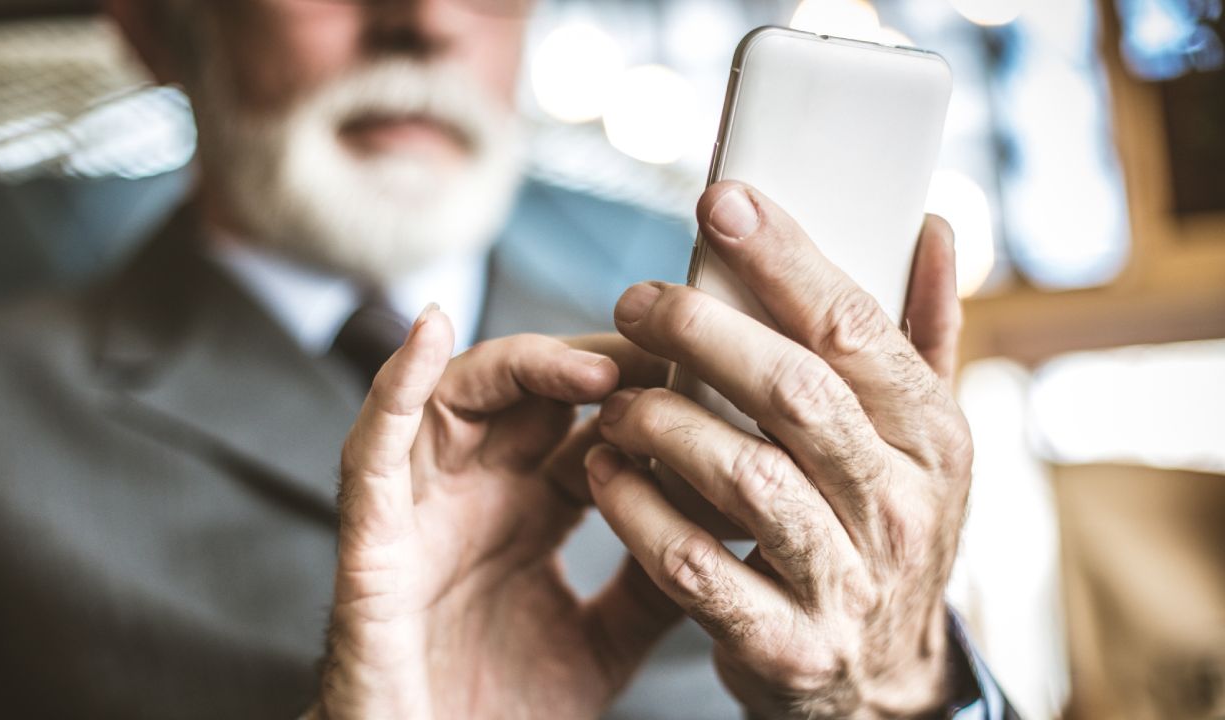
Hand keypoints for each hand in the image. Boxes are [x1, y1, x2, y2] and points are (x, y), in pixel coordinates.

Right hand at [319, 311, 678, 719]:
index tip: (707, 376)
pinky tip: (428, 331)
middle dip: (600, 364)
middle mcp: (476, 493)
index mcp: (529, 514)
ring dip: (526, 365)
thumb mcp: (601, 643)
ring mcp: (422, 505)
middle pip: (533, 392)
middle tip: (669, 353)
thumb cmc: (496, 712)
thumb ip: (651, 583)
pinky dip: (394, 384)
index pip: (587, 427)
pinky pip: (373, 445)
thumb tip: (729, 526)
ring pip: (462, 395)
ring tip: (597, 367)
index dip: (641, 398)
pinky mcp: (371, 535)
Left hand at [586, 181, 971, 718]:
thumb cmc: (886, 530)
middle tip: (636, 300)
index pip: (858, 330)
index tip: (721, 203)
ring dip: (663, 422)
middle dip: (702, 331)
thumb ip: (922, 336)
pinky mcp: (787, 646)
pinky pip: (698, 569)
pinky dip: (640, 513)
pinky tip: (606, 473)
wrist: (885, 684)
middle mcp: (901, 508)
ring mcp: (847, 583)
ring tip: (617, 398)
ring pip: (743, 479)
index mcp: (935, 440)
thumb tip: (932, 225)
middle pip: (794, 394)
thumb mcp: (923, 442)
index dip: (786, 259)